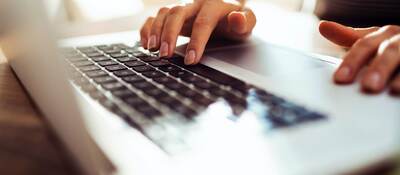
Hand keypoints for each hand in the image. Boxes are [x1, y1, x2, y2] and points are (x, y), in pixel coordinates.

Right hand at [140, 0, 255, 64]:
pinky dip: (147, 28)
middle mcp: (195, 3)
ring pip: (164, 13)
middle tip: (165, 55)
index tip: (191, 60)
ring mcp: (182, 8)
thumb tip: (237, 18)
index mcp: (214, 5)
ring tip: (152, 50)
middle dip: (169, 34)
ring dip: (156, 31)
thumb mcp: (247, 22)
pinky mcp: (172, 15)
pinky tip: (145, 43)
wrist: (227, 11)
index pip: (203, 22)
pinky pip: (155, 17)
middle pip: (177, 13)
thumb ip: (246, 21)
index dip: (196, 42)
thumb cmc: (236, 21)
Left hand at [319, 21, 399, 93]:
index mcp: (386, 34)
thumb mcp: (374, 40)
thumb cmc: (395, 46)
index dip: (352, 61)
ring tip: (393, 90)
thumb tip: (323, 26)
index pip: (365, 45)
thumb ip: (350, 37)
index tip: (340, 79)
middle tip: (369, 86)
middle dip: (379, 68)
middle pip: (389, 51)